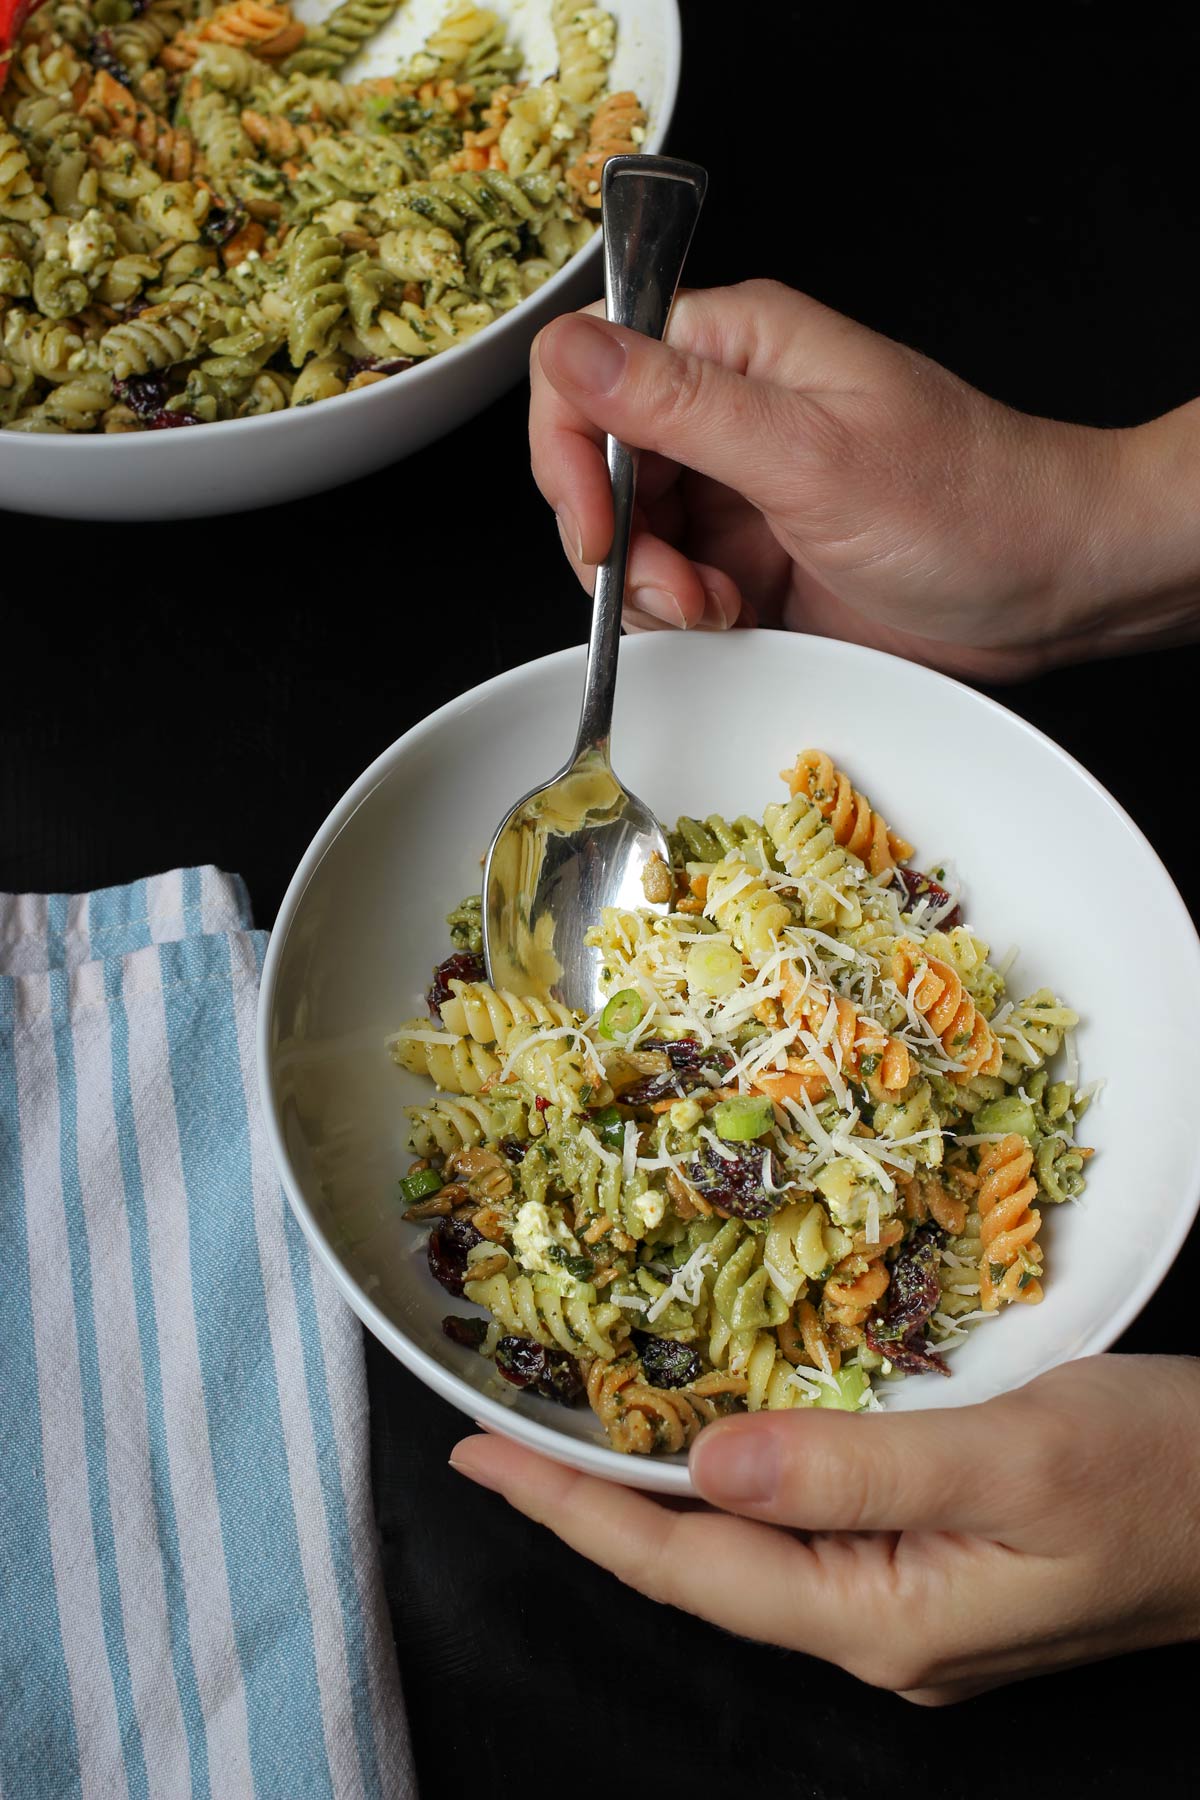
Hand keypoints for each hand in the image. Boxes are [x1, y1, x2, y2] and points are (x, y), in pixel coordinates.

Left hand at [450, 1355, 1199, 1702]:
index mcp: (885, 1621)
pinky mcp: (934, 1564)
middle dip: (590, 1504)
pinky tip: (706, 1436)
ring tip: (570, 1432)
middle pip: (700, 1568)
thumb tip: (705, 1463)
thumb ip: (858, 1467)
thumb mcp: (1014, 1459)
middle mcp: (880, 1629)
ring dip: (654, 1491)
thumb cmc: (1166, 1477)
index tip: (481, 1456)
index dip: (574, 1511)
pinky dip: (733, 1478)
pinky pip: (800, 1524)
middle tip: (500, 1434)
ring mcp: (908, 1605)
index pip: (687, 1567)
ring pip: (745, 1548)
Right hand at [529, 281, 1199, 676]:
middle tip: (675, 589)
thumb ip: (679, 407)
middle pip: (597, 465)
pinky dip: (684, 616)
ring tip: (719, 609)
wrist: (1049, 584)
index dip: (570, 450)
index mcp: (733, 346)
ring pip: (627, 536)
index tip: (597, 525)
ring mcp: (736, 487)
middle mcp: (724, 409)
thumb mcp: (809, 455)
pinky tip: (735, 620)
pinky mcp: (750, 557)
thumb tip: (568, 349)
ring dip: (651, 589)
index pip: (588, 368)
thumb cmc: (965, 502)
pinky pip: (670, 586)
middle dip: (616, 541)